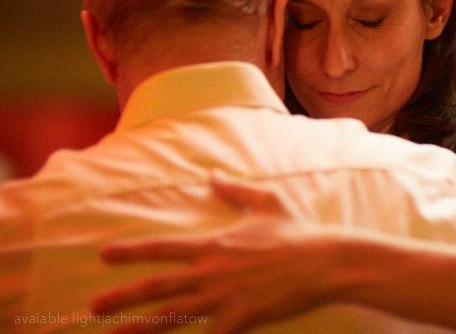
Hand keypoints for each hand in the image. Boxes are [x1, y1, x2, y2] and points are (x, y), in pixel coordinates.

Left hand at [91, 172, 333, 333]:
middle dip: (122, 297)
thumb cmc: (298, 231)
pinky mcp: (239, 320)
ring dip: (139, 327)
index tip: (104, 255)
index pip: (163, 248)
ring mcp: (223, 298)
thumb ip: (235, 190)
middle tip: (93, 305)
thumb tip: (212, 174)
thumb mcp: (267, 202)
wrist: (325, 261)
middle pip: (157, 287)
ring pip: (172, 316)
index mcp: (215, 244)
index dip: (132, 252)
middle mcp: (212, 272)